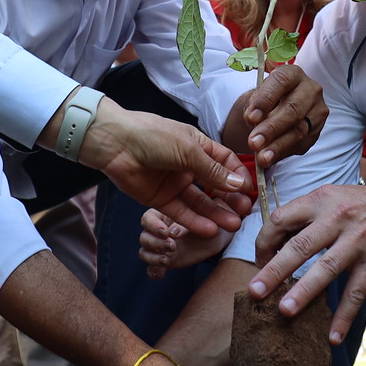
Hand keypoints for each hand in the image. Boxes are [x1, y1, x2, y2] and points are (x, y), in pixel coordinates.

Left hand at [83, 104, 251, 240]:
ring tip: (233, 225)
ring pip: (200, 202)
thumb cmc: (153, 136)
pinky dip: (195, 221)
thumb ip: (213, 171)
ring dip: (216, 213)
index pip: (225, 162)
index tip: (250, 190)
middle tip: (244, 212)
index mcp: (197, 146)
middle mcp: (188, 165)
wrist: (115, 143)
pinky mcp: (160, 199)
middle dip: (230, 199)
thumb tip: (239, 184)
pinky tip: (210, 229)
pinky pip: (181, 212)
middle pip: (215, 185)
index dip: (238, 176)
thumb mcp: (188, 150)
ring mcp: (175, 183)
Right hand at [139, 207, 230, 278]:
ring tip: (167, 261)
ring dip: (153, 258)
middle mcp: (158, 232)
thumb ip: (187, 224)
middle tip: (172, 246)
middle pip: (144, 237)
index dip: (153, 225)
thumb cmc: (209, 221)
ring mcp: (160, 248)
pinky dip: (154, 272)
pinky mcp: (166, 262)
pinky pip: (153, 268)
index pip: (148, 219)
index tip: (166, 232)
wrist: (218, 237)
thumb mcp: (201, 220)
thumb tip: (174, 232)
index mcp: (163, 216)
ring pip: (145, 253)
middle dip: (155, 243)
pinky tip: (161, 274)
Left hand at [229, 65, 326, 169]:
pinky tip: (270, 158)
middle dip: (271, 128)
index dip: (265, 99)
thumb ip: (253, 105)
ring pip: (299, 130)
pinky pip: (301, 144)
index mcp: (292, 74)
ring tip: (261, 157)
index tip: (250, 117)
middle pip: (293, 109)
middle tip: (253, 142)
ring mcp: (317, 111)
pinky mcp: (317, 131)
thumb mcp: (256, 97)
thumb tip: (252, 119)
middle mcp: (310, 90)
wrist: (276, 111)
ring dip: (278, 145)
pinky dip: (283, 153)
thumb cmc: (265, 101)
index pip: (281, 82)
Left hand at [247, 182, 365, 342]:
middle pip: (298, 246)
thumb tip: (276, 241)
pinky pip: (356, 293)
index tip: (259, 261)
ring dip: (303, 293)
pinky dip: (343, 317)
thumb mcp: (337, 197)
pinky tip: (333, 337)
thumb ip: (309, 216)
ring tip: (284, 311)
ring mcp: (359, 240)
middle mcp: (338, 217)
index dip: (265, 241)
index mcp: (322, 199)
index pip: (282, 219)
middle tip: (254, 292)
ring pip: (325, 269)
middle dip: (273, 271)